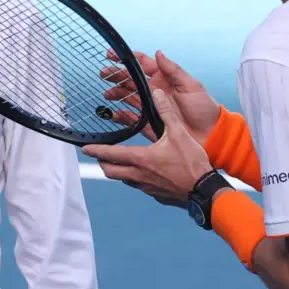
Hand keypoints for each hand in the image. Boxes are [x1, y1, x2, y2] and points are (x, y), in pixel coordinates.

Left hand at [82, 88, 212, 204]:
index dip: (95, 150)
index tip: (85, 148)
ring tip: (118, 162)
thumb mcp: (178, 133)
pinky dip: (134, 178)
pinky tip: (142, 173)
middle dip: (102, 162)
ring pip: (124, 179)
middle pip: (111, 171)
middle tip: (99, 155)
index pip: (111, 154)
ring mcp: (146, 187)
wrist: (203, 189)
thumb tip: (157, 93)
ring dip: (118, 171)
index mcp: (141, 159)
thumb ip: (166, 112)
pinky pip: (138, 186)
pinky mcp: (155, 194)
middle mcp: (139, 174)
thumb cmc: (191, 163)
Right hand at [101, 50, 220, 143]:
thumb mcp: (191, 85)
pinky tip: (114, 113)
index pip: (143, 64)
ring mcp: (151, 107)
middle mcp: (155, 91)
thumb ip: (173, 70)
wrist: (210, 134)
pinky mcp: (149, 123)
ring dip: (117, 94)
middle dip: (116, 75)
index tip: (113, 54)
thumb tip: (159, 53)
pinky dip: (121, 115)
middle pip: (131, 80)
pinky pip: (131, 118)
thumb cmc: (204, 109)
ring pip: (128, 97)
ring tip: (108, 94)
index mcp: (164, 79)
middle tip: (104, 74)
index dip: (128, 58)